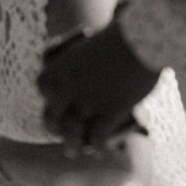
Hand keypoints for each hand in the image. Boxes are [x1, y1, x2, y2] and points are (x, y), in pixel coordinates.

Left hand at [38, 22, 160, 147]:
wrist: (144, 38)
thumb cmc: (123, 34)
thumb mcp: (93, 43)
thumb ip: (86, 56)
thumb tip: (88, 48)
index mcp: (60, 66)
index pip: (41, 87)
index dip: (46, 98)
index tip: (51, 105)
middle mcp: (69, 86)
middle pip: (53, 114)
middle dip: (54, 128)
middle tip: (59, 135)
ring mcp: (89, 100)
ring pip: (74, 130)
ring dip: (73, 144)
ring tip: (75, 152)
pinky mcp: (110, 110)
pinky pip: (99, 135)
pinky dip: (99, 145)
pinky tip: (101, 151)